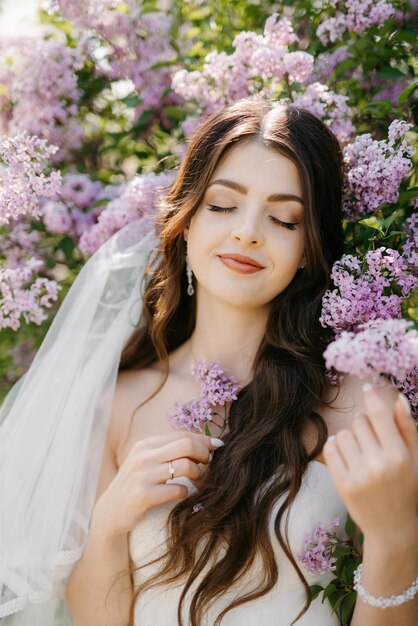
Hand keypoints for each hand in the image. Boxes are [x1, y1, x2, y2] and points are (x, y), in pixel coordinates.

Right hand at [92, 432, 221, 535]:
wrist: (110, 511)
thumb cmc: (136, 484)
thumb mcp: (146, 461)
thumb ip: (168, 451)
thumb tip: (203, 443)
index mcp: (146, 444)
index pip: (182, 435)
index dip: (203, 440)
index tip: (217, 446)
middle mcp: (143, 456)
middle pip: (186, 445)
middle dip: (204, 453)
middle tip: (209, 463)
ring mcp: (143, 475)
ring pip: (185, 466)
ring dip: (198, 473)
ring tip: (198, 478)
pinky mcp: (144, 495)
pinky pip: (178, 489)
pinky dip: (186, 491)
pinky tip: (181, 493)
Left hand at [323, 386, 417, 540]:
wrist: (393, 529)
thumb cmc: (407, 489)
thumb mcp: (416, 460)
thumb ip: (408, 428)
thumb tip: (399, 398)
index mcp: (399, 455)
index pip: (379, 415)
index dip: (372, 397)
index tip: (368, 388)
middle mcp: (378, 464)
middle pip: (359, 422)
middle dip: (365, 426)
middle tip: (373, 443)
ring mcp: (358, 475)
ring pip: (343, 434)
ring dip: (350, 438)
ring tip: (361, 453)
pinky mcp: (342, 484)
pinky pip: (330, 449)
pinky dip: (336, 448)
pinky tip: (348, 456)